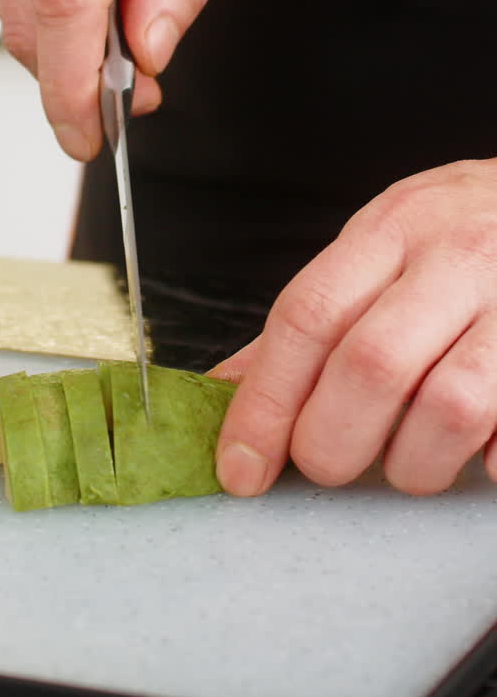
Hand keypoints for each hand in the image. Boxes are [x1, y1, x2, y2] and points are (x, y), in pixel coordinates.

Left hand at [211, 158, 496, 495]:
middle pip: (371, 366)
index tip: (241, 467)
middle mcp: (455, 258)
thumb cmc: (460, 230)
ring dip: (412, 462)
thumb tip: (226, 390)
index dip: (265, 402)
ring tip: (408, 458)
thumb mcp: (380, 242)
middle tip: (325, 462)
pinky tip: (479, 457)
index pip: (308, 317)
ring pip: (450, 409)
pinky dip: (490, 464)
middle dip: (330, 442)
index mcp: (391, 229)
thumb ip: (312, 317)